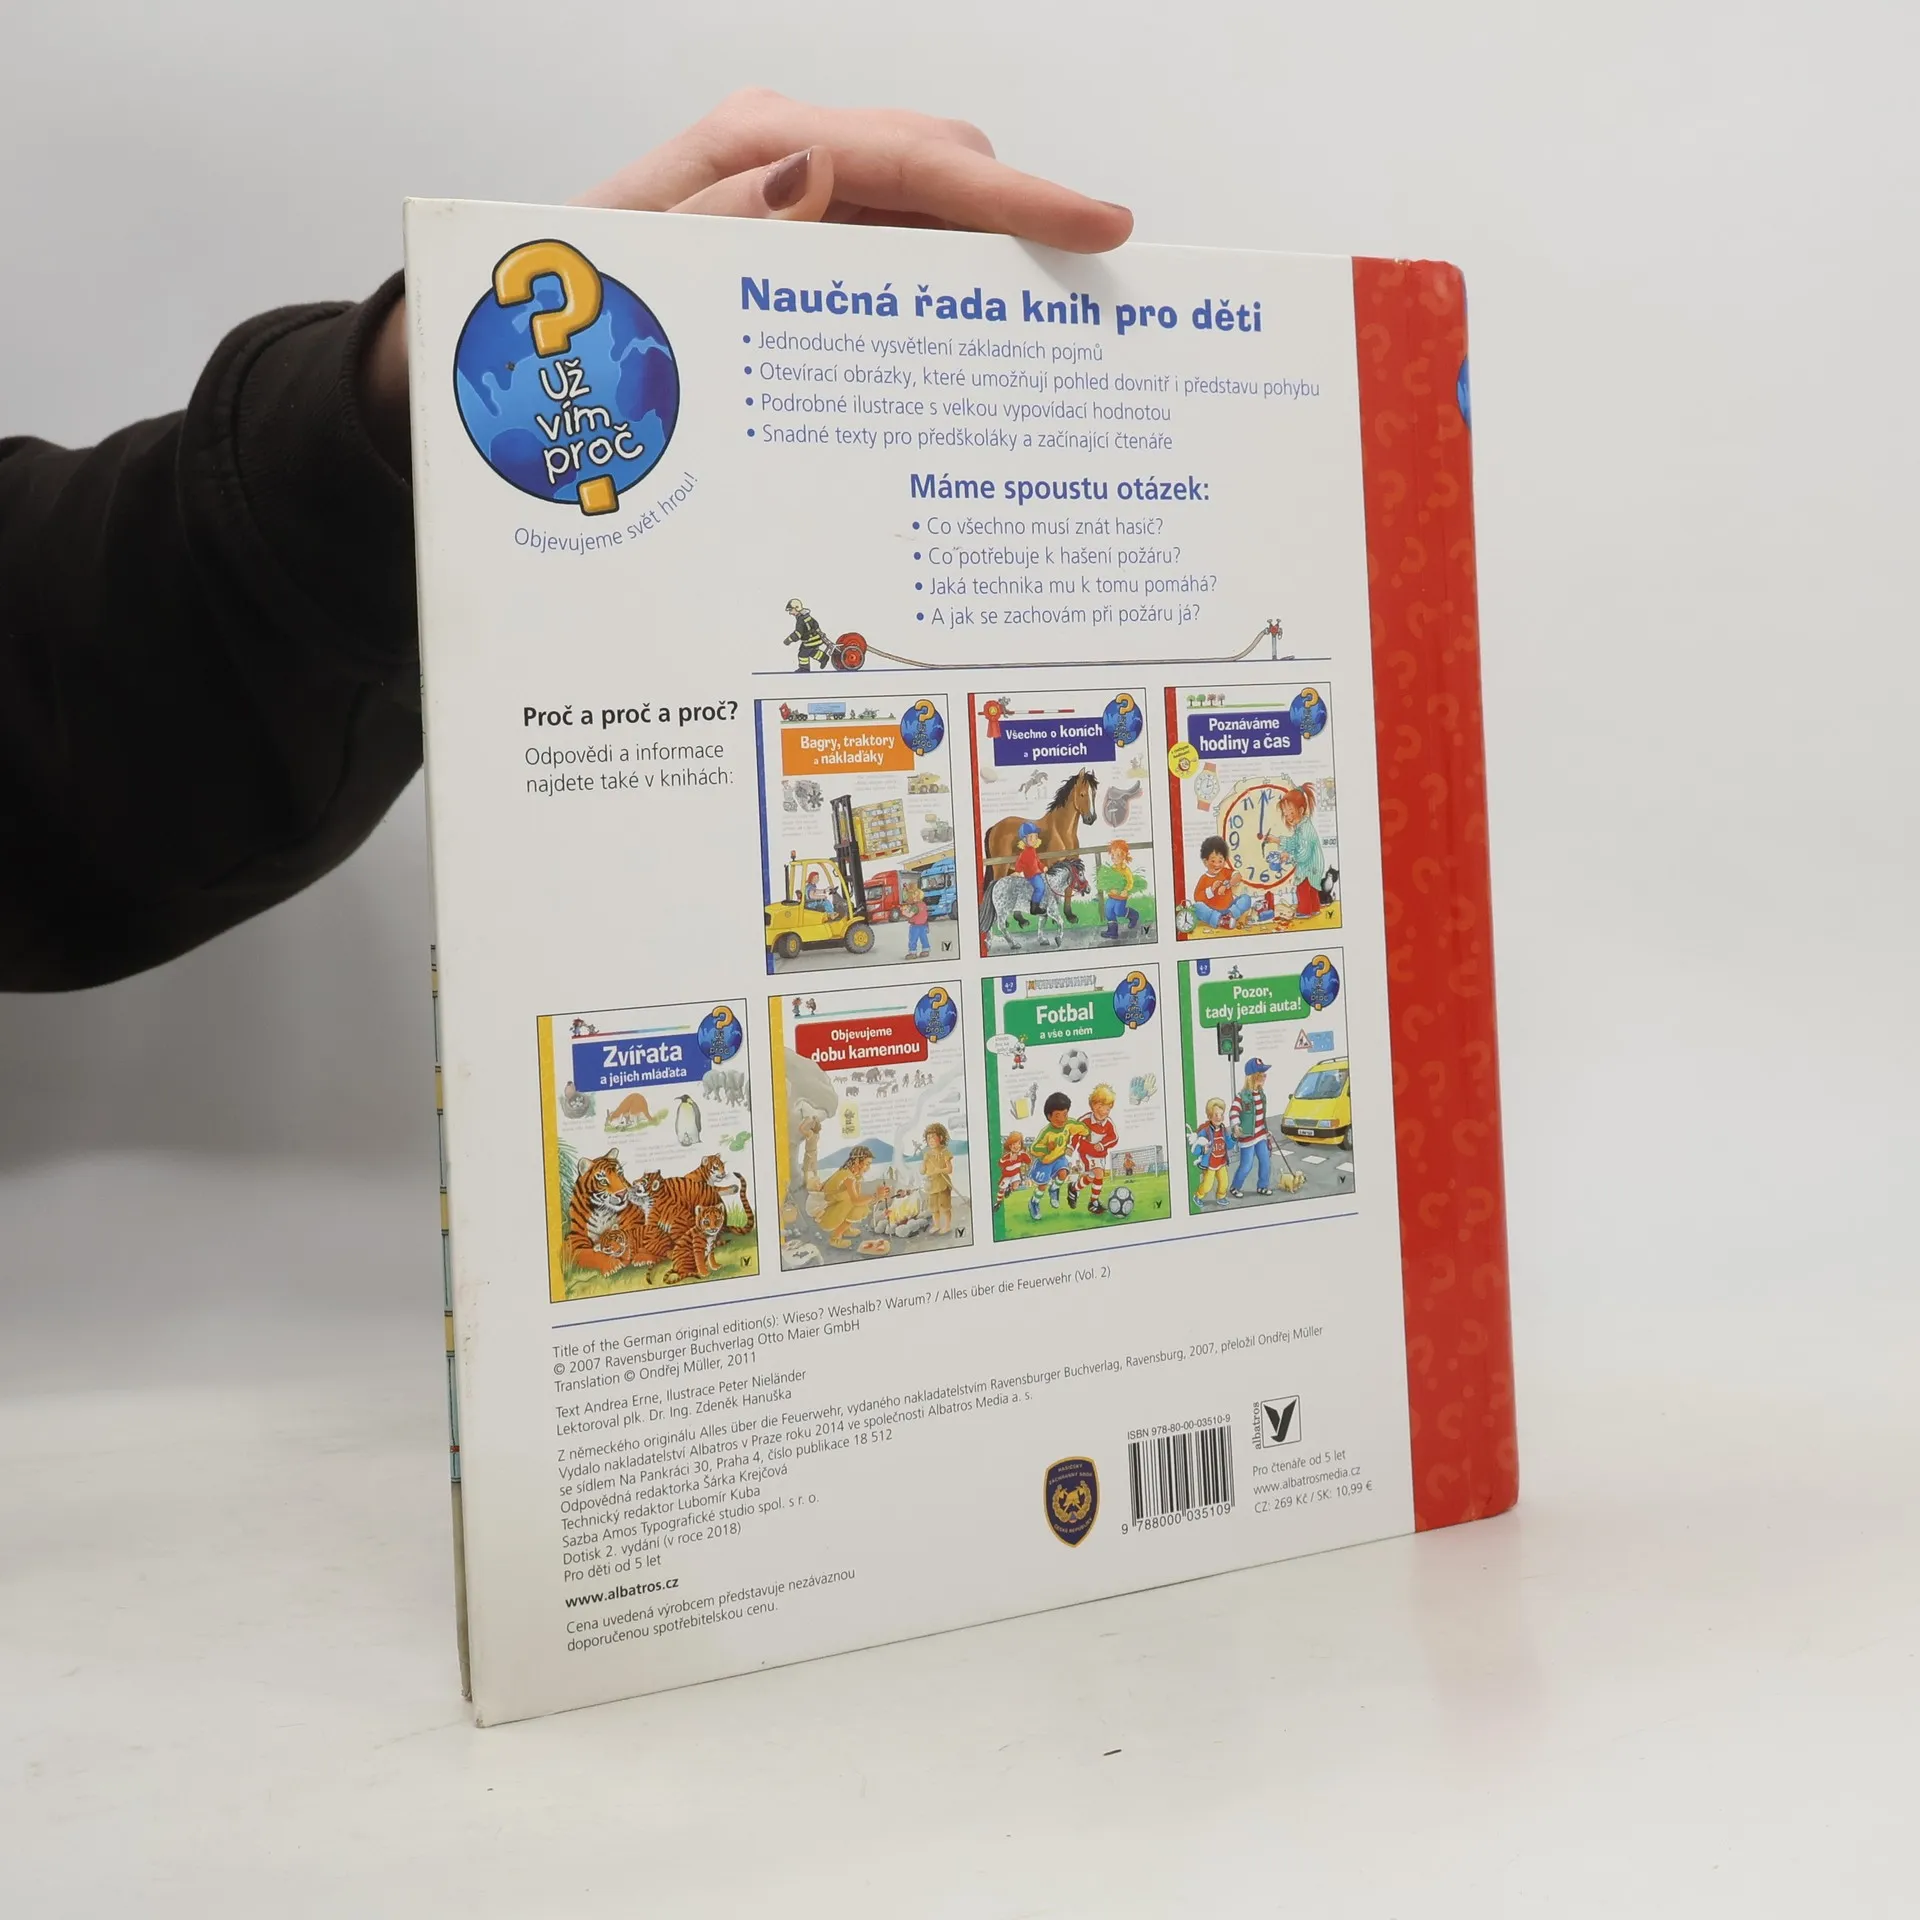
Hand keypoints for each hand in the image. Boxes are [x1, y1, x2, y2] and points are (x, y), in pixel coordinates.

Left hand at [360, 89, 1131, 465]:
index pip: (915, 157)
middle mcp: (787, 163)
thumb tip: (813, 177)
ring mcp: (799, 204)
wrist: (517, 351)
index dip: (1016, 193)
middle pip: (944, 172)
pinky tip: (971, 348)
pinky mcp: (803, 250)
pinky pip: (896, 261)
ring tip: (1048, 341)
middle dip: (1021, 229)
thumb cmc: (566, 317)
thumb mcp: (630, 284)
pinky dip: (943, 297)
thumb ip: (716, 230)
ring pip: (932, 219)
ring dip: (990, 270)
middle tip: (1083, 312)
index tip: (1098, 226)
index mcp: (752, 150)